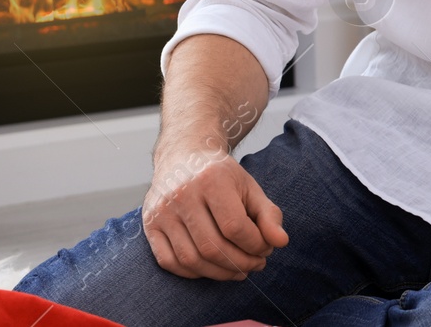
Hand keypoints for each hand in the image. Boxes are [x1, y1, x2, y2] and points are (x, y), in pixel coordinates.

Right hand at [142, 145, 288, 279]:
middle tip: (256, 264)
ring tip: (238, 270)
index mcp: (211, 179)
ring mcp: (162, 211)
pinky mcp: (149, 225)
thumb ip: (268, 214)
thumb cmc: (221, 175)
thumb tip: (281, 243)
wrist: (183, 156)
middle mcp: (182, 194)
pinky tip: (212, 268)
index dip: (255, 245)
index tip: (266, 249)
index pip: (235, 227)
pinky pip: (170, 262)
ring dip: (219, 273)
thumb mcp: (249, 187)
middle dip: (240, 263)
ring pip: (191, 259)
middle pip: (212, 247)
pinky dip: (193, 273)